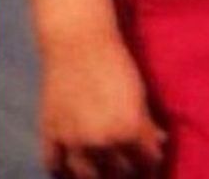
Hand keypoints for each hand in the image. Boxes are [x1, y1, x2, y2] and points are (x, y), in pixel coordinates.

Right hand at [39, 31, 166, 177]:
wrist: (78, 43)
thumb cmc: (116, 63)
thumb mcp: (139, 94)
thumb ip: (148, 123)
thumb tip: (158, 143)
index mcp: (128, 130)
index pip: (146, 162)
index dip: (151, 163)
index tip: (151, 163)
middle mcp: (101, 141)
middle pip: (119, 173)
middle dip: (128, 171)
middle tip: (129, 168)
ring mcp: (73, 140)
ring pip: (87, 176)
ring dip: (98, 176)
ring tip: (104, 172)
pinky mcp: (50, 133)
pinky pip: (54, 165)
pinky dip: (63, 171)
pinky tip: (71, 170)